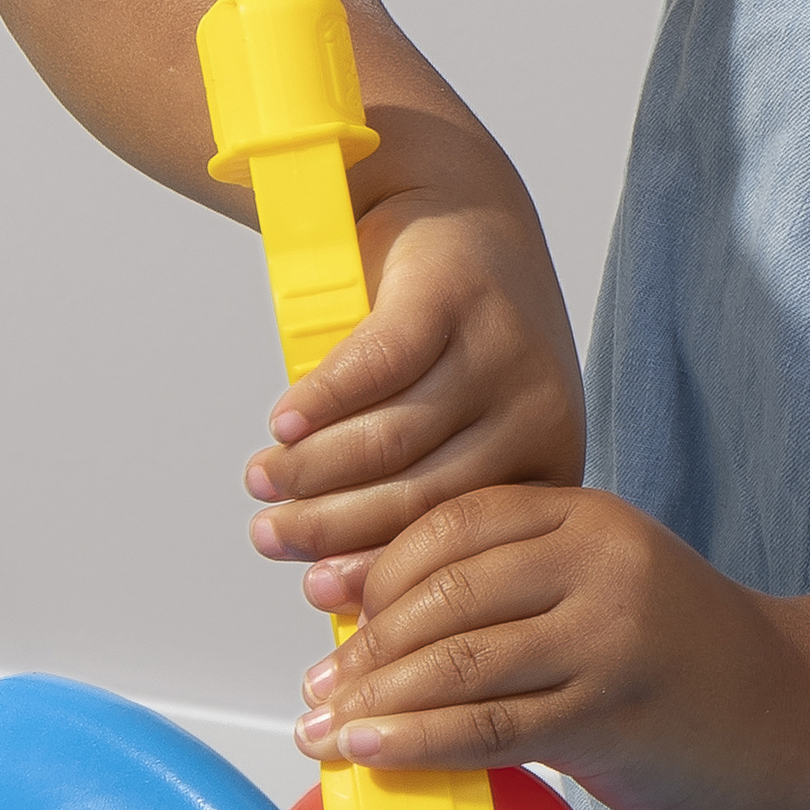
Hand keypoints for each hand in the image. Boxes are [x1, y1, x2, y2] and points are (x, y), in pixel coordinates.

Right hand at [244, 148, 584, 621]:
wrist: (458, 212)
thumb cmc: (451, 346)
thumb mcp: (460, 429)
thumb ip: (416, 502)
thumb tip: (340, 596)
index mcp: (547, 459)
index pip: (461, 542)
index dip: (383, 574)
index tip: (317, 596)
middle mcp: (538, 408)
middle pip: (419, 497)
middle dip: (331, 527)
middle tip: (269, 536)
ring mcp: (501, 349)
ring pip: (391, 440)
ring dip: (311, 469)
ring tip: (262, 480)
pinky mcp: (454, 296)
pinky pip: (374, 370)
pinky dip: (318, 403)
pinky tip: (281, 422)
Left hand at [290, 486, 809, 809]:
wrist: (795, 710)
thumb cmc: (684, 654)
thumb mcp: (607, 584)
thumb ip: (518, 589)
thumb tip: (383, 629)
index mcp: (589, 516)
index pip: (455, 521)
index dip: (380, 565)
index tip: (328, 604)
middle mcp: (599, 563)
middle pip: (445, 591)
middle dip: (364, 645)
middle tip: (318, 687)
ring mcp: (609, 636)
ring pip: (457, 662)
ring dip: (373, 702)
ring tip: (325, 731)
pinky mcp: (610, 712)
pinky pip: (488, 727)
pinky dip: (416, 743)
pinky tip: (371, 755)